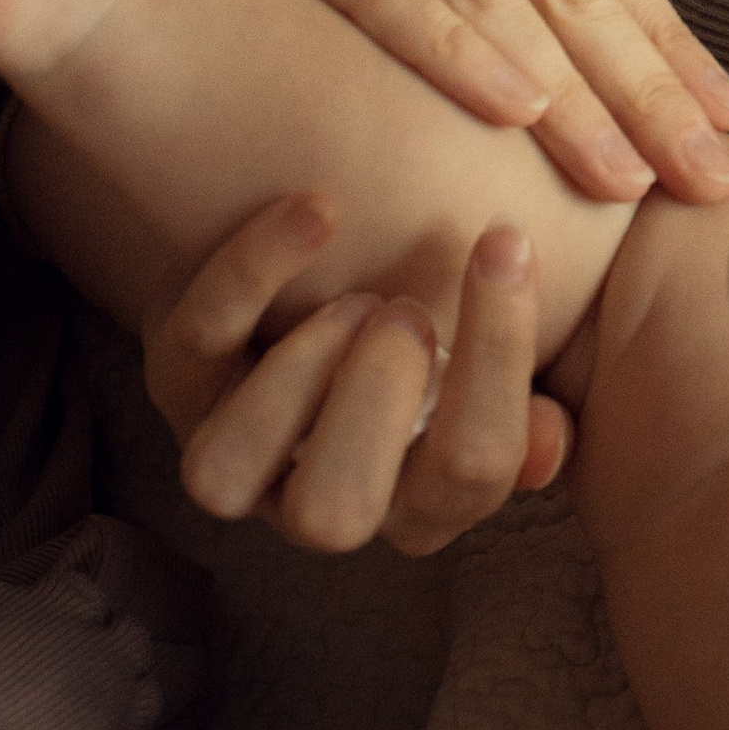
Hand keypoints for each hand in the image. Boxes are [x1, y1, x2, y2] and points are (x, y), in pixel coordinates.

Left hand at [143, 194, 569, 557]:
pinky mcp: (179, 376)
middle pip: (333, 517)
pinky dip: (252, 273)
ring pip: (222, 474)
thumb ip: (539, 392)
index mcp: (420, 494)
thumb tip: (549, 441)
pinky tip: (318, 212)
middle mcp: (320, 492)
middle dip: (376, 406)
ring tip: (355, 296)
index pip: (472, 472)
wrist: (339, 280)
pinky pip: (192, 343)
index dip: (497, 361)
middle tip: (409, 312)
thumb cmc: (444, 326)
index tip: (506, 241)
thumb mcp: (498, 360)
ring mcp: (237, 447)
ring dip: (298, 375)